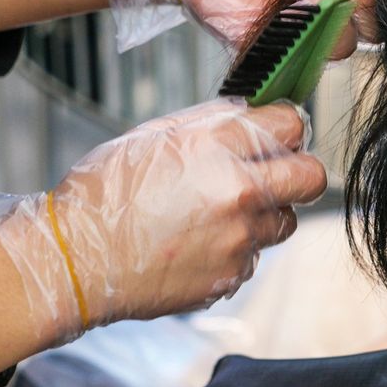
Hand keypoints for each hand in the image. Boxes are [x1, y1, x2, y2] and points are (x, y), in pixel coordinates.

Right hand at [0, 99, 326, 344]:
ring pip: (285, 220)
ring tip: (219, 213)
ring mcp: (239, 239)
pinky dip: (235, 249)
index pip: (291, 124)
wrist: (74, 261)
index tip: (280, 133)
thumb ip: (210, 120)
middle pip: (312, 176)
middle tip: (277, 173)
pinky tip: (197, 243)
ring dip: (264, 214)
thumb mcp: (152, 135)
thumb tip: (251, 111)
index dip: (287, 126)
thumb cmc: (104, 194)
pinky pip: (253, 256)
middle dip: (299, 171)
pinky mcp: (232, 275)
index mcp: (216, 148)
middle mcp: (238, 193)